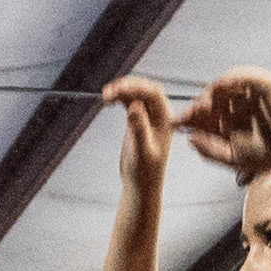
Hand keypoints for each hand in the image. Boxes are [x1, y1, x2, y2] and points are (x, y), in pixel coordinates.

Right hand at [104, 75, 172, 192]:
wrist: (140, 184)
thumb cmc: (145, 172)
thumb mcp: (141, 151)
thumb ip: (139, 128)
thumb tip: (135, 106)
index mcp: (165, 119)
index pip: (153, 93)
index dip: (136, 88)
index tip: (119, 91)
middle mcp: (158, 114)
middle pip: (144, 88)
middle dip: (127, 86)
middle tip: (109, 93)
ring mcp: (147, 115)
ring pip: (135, 92)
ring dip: (120, 89)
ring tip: (105, 96)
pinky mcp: (136, 119)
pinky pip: (128, 100)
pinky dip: (118, 97)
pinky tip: (108, 100)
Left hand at [175, 68, 270, 183]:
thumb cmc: (268, 154)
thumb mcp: (231, 156)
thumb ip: (209, 150)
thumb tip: (190, 140)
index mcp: (235, 121)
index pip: (208, 116)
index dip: (191, 119)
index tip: (175, 123)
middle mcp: (242, 105)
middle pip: (213, 100)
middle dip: (198, 107)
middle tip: (188, 115)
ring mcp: (253, 93)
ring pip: (224, 88)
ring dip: (210, 95)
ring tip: (202, 108)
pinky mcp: (265, 83)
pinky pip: (242, 76)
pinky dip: (228, 81)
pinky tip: (217, 92)